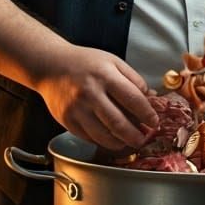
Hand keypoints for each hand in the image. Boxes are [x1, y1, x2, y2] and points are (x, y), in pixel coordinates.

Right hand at [33, 45, 159, 150]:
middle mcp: (90, 93)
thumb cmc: (84, 62)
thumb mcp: (112, 61)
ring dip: (120, 142)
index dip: (147, 114)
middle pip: (118, 123)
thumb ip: (133, 78)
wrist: (50, 65)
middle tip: (144, 139)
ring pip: (103, 135)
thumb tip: (151, 97)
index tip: (154, 122)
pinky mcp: (67, 121)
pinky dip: (102, 141)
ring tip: (128, 142)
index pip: (132, 99)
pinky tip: (110, 138)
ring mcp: (77, 109)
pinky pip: (89, 137)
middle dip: (135, 135)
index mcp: (105, 75)